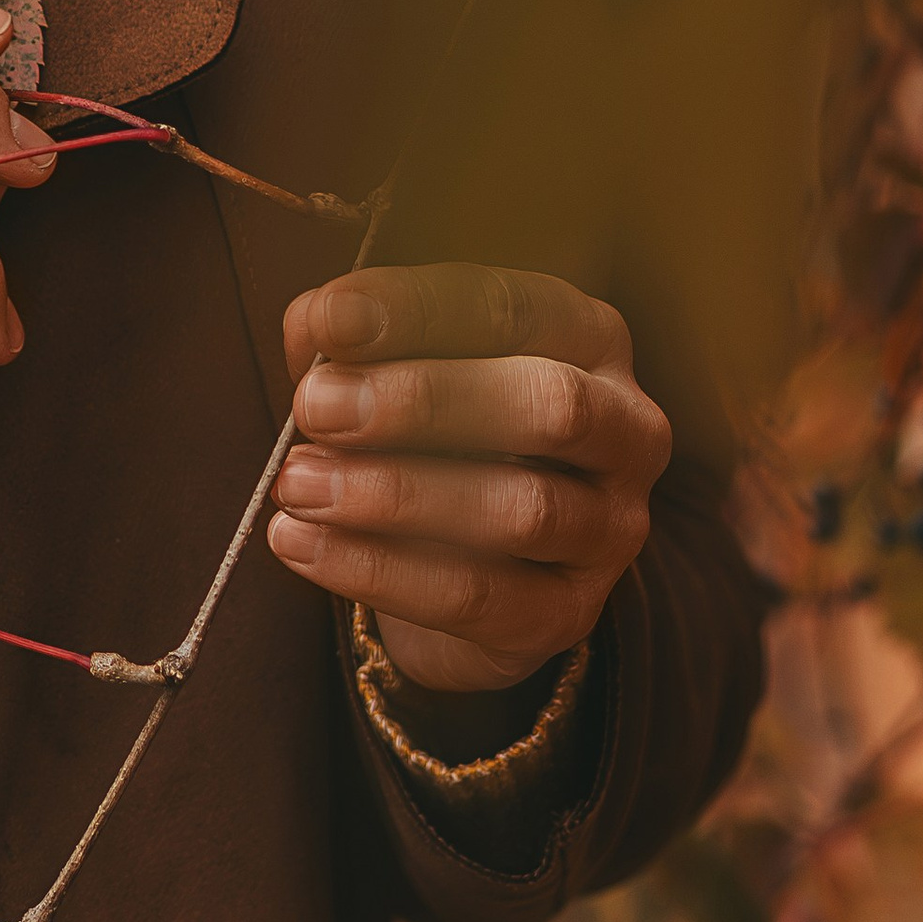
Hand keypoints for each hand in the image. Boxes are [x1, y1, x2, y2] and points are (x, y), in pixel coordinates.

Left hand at [267, 263, 669, 695]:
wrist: (456, 563)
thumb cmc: (428, 431)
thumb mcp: (396, 363)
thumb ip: (359, 337)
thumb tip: (316, 326)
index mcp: (586, 336)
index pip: (514, 307)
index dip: (419, 309)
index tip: (328, 320)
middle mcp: (625, 427)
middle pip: (548, 406)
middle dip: (422, 402)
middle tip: (314, 406)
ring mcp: (612, 529)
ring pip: (521, 512)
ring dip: (394, 495)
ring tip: (297, 483)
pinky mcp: (570, 614)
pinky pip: (479, 598)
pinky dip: (378, 571)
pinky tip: (300, 544)